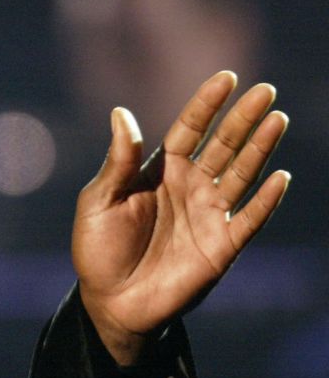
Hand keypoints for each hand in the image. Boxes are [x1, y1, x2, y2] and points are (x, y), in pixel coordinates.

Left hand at [72, 71, 290, 365]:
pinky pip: (250, 218)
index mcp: (159, 170)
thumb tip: (120, 112)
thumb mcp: (99, 200)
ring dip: (260, 148)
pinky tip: (279, 176)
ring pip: (242, 174)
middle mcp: (189, 186)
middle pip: (223, 145)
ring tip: (277, 119)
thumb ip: (117, 161)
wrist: (111, 301)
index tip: (227, 77)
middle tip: (266, 91)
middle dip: (243, 118)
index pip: (189, 128)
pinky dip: (266, 199)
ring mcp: (209, 214)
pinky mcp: (222, 246)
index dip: (207, 104)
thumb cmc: (98, 248)